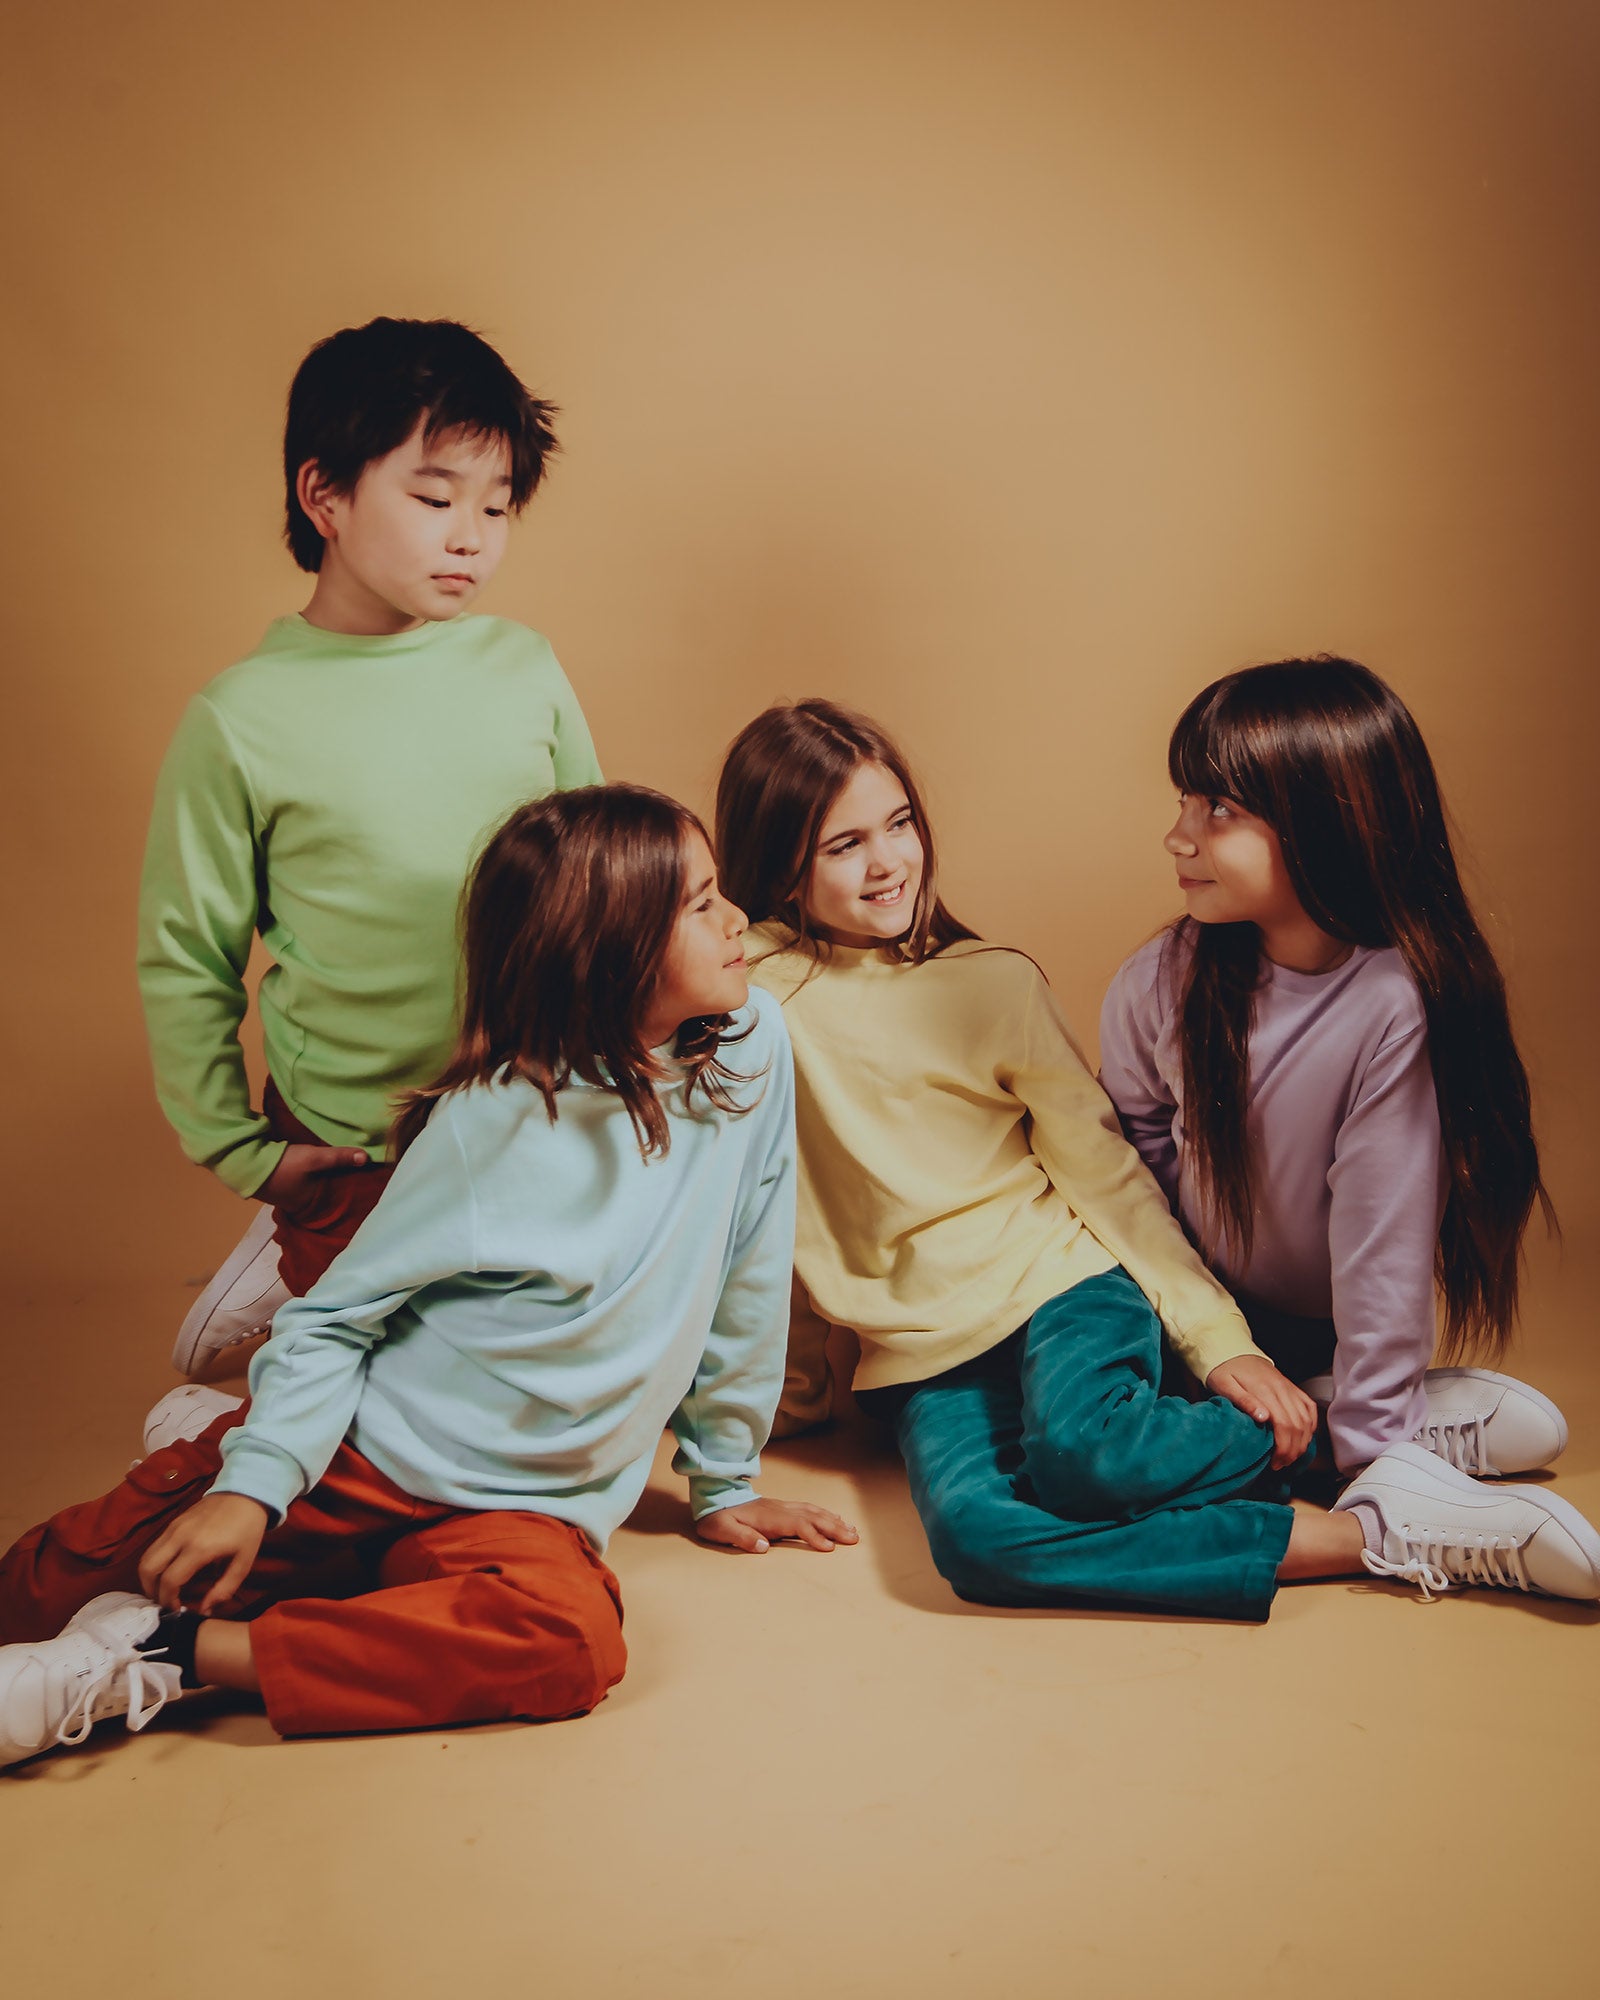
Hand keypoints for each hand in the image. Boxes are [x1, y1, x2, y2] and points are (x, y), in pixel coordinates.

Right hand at [138, 1493, 269, 1613]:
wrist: (246, 1492)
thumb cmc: (248, 1529)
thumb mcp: (244, 1562)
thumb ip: (224, 1589)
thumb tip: (204, 1610)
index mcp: (199, 1548)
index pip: (170, 1581)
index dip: (168, 1600)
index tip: (176, 1609)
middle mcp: (180, 1537)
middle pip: (148, 1569)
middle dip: (150, 1590)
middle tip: (163, 1601)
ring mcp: (174, 1527)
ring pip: (146, 1557)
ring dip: (149, 1577)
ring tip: (162, 1589)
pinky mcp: (173, 1522)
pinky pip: (154, 1546)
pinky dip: (154, 1563)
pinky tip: (167, 1571)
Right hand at [258, 1142, 370, 1215]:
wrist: (243, 1161)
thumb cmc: (283, 1165)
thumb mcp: (315, 1158)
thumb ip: (339, 1157)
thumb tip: (367, 1158)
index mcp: (305, 1204)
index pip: (328, 1203)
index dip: (339, 1196)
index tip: (353, 1190)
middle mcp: (292, 1204)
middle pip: (315, 1197)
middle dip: (326, 1189)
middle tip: (341, 1179)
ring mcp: (278, 1196)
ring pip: (302, 1190)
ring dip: (311, 1183)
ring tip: (325, 1174)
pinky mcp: (268, 1184)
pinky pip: (290, 1183)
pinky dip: (298, 1178)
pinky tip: (301, 1170)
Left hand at [695, 1497, 859, 1553]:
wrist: (714, 1497)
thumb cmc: (718, 1518)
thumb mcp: (722, 1530)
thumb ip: (742, 1538)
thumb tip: (763, 1546)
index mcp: (769, 1518)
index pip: (798, 1525)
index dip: (814, 1536)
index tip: (829, 1548)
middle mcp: (780, 1510)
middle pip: (813, 1517)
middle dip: (835, 1528)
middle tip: (855, 1539)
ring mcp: (783, 1507)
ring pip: (814, 1512)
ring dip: (834, 1520)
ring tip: (852, 1530)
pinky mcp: (783, 1508)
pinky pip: (809, 1509)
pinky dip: (825, 1514)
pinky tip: (834, 1518)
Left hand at [1206, 1354, 1317, 1470]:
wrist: (1232, 1351)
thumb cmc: (1225, 1371)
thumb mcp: (1225, 1385)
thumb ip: (1244, 1401)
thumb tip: (1263, 1417)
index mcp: (1264, 1391)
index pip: (1283, 1425)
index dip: (1283, 1448)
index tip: (1275, 1463)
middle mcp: (1282, 1390)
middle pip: (1298, 1426)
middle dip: (1293, 1450)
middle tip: (1282, 1464)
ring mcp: (1289, 1388)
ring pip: (1306, 1419)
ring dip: (1302, 1442)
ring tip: (1291, 1456)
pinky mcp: (1292, 1388)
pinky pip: (1309, 1407)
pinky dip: (1311, 1424)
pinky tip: (1305, 1437)